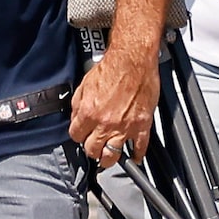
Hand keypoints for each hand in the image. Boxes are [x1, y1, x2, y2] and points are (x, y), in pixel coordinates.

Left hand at [69, 42, 160, 168]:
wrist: (134, 59)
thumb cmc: (113, 67)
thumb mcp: (84, 84)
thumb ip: (77, 105)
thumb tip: (76, 118)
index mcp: (88, 113)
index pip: (76, 136)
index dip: (79, 135)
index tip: (82, 134)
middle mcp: (105, 123)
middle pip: (92, 150)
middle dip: (91, 149)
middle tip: (94, 146)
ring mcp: (125, 126)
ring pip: (112, 156)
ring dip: (108, 159)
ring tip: (108, 157)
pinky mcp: (142, 125)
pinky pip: (139, 147)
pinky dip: (136, 154)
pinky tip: (133, 156)